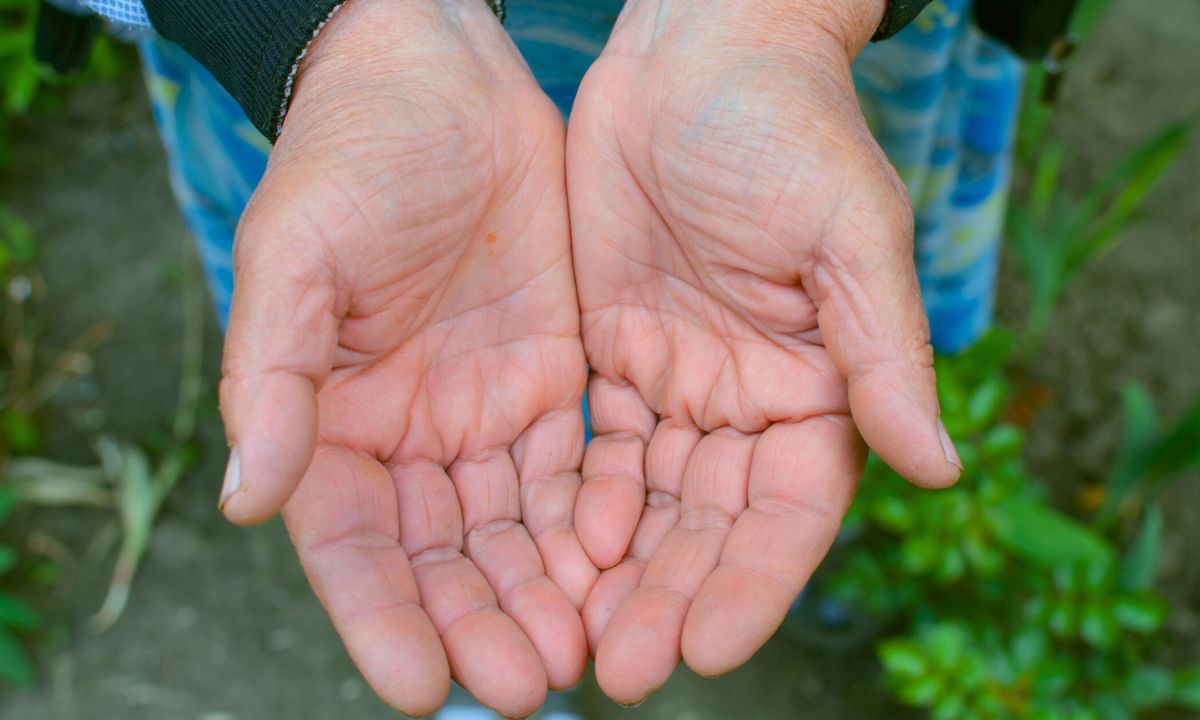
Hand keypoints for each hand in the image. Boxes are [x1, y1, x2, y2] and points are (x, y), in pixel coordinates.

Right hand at [216, 1, 593, 714]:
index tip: (418, 685)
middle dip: (481, 622)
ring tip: (583, 654)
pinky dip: (596, 525)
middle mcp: (411, 435)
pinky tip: (618, 568)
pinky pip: (579, 470)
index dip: (381, 617)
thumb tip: (244, 500)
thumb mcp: (295, 254)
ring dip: (545, 594)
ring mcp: (485, 413)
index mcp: (333, 420)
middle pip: (444, 556)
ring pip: (517, 529)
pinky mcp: (555, 380)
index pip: (354, 544)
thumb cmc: (350, 154)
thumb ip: (274, 376)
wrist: (444, 82)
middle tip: (527, 685)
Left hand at [567, 0, 961, 703]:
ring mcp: (677, 382)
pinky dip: (573, 503)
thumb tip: (938, 469)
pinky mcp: (612, 355)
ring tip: (573, 639)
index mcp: (820, 385)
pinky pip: (592, 447)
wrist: (692, 52)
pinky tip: (548, 551)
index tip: (708, 646)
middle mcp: (749, 400)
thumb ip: (885, 351)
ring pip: (646, 502)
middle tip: (622, 670)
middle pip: (710, 525)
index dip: (754, 581)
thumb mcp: (847, 231)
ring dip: (615, 573)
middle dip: (671, 596)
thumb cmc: (787, 126)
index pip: (790, 509)